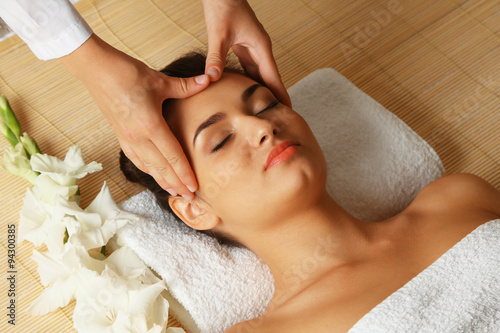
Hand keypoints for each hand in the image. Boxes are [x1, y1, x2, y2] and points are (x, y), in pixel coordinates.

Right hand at [61, 34, 209, 199]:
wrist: (94, 68)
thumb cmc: (126, 72)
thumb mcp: (158, 79)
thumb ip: (185, 86)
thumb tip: (209, 80)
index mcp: (150, 124)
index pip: (172, 155)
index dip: (184, 173)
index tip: (195, 186)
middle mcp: (137, 136)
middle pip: (161, 167)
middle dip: (176, 184)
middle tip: (190, 198)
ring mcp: (127, 137)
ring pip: (148, 166)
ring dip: (162, 180)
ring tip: (174, 192)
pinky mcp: (119, 135)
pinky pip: (136, 157)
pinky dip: (147, 168)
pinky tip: (153, 173)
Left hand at [202, 0, 290, 106]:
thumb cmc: (223, 8)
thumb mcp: (218, 34)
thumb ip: (216, 57)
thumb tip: (211, 79)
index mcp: (260, 47)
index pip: (273, 76)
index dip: (280, 94)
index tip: (288, 110)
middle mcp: (260, 49)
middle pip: (270, 78)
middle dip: (275, 96)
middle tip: (278, 116)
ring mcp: (253, 49)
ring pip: (261, 75)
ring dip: (263, 90)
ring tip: (265, 110)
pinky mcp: (244, 48)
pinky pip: (250, 70)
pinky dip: (251, 82)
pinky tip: (248, 94)